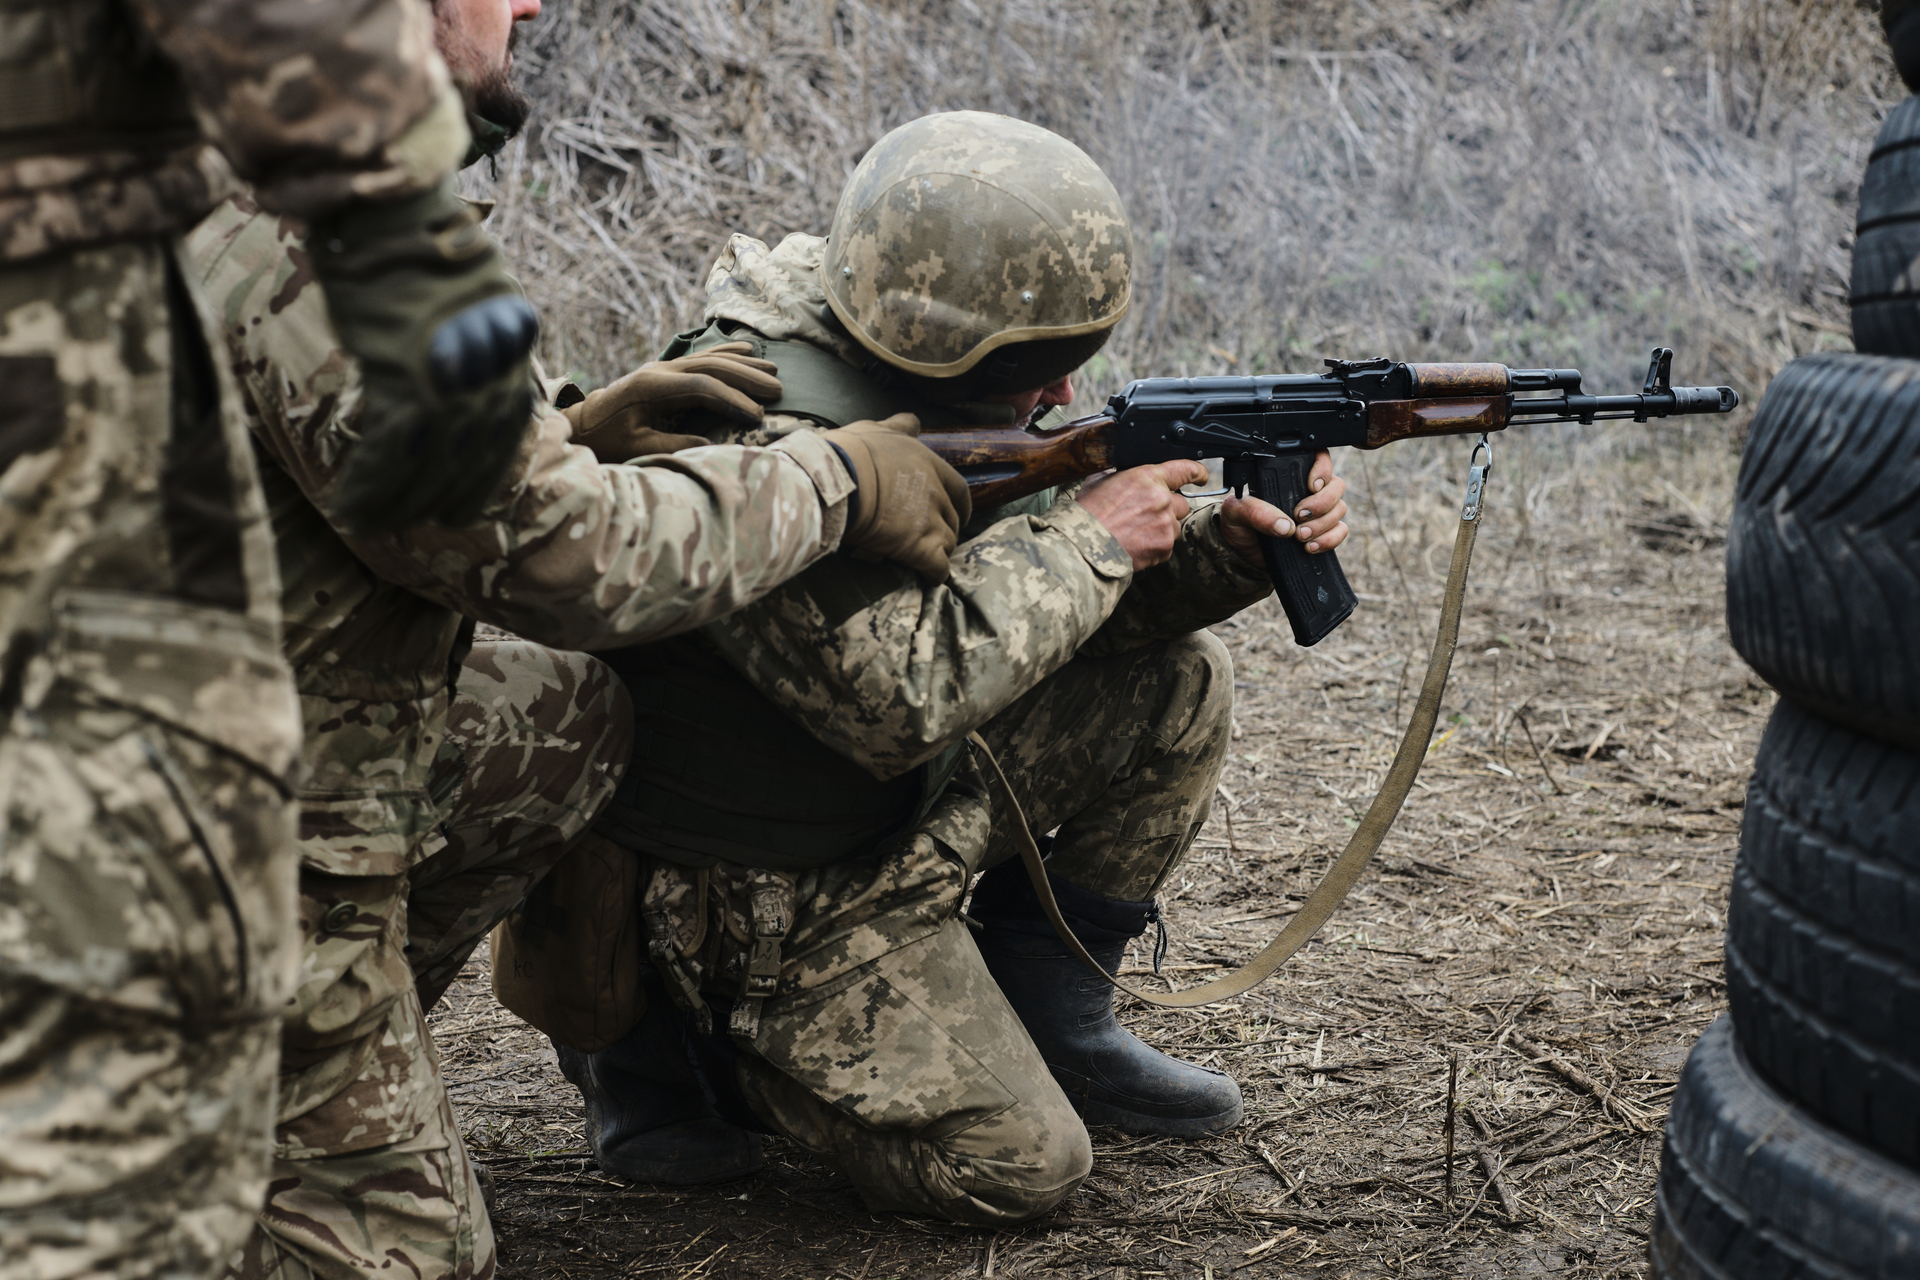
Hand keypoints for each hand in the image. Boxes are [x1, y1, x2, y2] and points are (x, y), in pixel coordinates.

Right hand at [310, 179, 540, 533]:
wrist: (387, 198)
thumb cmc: (415, 239)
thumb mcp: (473, 293)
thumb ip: (478, 343)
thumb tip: (463, 384)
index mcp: (514, 346)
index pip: (508, 430)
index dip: (483, 473)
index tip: (463, 501)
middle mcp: (492, 366)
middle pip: (474, 455)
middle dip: (445, 497)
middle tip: (422, 522)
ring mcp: (450, 372)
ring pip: (429, 462)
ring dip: (400, 502)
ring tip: (374, 522)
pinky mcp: (404, 370)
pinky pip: (389, 449)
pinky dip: (371, 486)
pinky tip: (354, 506)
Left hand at [565, 343, 783, 462]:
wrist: (582, 424)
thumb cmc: (606, 440)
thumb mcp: (635, 449)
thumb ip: (671, 446)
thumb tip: (711, 447)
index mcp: (651, 388)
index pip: (702, 388)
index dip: (733, 400)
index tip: (758, 416)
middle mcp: (660, 371)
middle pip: (711, 367)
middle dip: (747, 378)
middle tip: (779, 391)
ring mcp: (663, 367)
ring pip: (710, 359)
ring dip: (744, 365)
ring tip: (775, 373)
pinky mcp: (666, 371)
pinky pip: (702, 357)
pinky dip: (727, 353)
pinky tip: (748, 352)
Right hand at [816, 414, 971, 583]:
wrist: (836, 480)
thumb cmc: (847, 453)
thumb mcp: (874, 429)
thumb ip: (896, 427)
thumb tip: (911, 421)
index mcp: (926, 462)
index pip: (956, 486)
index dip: (959, 502)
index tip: (957, 510)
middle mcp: (934, 490)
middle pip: (953, 516)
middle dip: (948, 528)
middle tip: (938, 537)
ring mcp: (929, 520)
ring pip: (948, 541)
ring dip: (941, 551)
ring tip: (929, 560)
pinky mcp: (919, 547)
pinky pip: (937, 567)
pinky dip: (935, 574)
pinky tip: (929, 578)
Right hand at [1074, 461, 1208, 570]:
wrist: (1083, 547)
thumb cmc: (1086, 514)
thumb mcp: (1099, 481)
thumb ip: (1121, 475)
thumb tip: (1125, 474)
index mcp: (1146, 477)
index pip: (1184, 469)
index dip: (1196, 472)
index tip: (1201, 476)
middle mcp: (1161, 499)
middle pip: (1182, 502)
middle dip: (1168, 508)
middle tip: (1146, 515)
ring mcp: (1165, 525)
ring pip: (1175, 525)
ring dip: (1162, 528)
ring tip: (1136, 533)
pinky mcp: (1164, 547)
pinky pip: (1167, 545)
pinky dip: (1155, 546)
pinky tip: (1136, 544)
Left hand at [1219, 450, 1349, 566]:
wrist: (1241, 553)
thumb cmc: (1238, 523)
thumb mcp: (1237, 512)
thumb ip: (1256, 512)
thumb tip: (1285, 526)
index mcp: (1288, 476)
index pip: (1318, 458)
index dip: (1323, 467)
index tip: (1312, 485)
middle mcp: (1308, 491)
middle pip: (1336, 485)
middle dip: (1322, 503)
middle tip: (1300, 516)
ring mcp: (1318, 512)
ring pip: (1339, 509)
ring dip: (1322, 524)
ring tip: (1299, 537)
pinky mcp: (1322, 533)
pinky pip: (1340, 532)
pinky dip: (1329, 540)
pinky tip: (1309, 547)